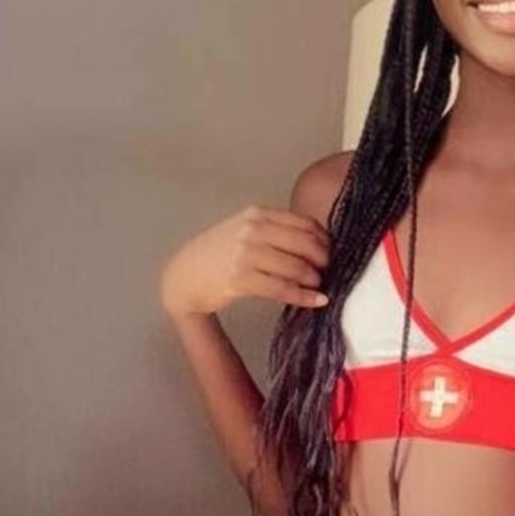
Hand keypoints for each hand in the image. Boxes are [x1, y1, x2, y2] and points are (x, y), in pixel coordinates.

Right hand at [159, 204, 330, 318]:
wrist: (183, 276)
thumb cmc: (217, 253)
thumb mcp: (243, 230)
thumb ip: (274, 230)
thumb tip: (317, 242)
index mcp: (256, 214)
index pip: (304, 223)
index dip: (324, 239)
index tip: (331, 251)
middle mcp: (251, 230)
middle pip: (305, 243)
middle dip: (324, 259)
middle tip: (329, 270)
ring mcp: (245, 254)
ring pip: (295, 267)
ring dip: (314, 279)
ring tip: (320, 285)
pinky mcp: (240, 279)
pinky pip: (282, 289)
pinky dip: (303, 297)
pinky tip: (316, 301)